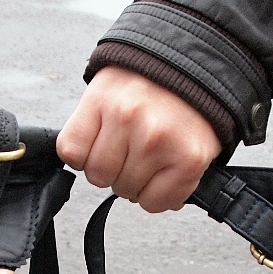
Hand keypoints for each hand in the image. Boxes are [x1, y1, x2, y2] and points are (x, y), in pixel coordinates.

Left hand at [57, 66, 221, 212]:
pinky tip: (165, 175)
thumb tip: (83, 167)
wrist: (200, 69)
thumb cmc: (152, 85)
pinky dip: (158, 197)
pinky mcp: (188, 162)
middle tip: (132, 150)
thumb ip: (89, 127)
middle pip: (99, 177)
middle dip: (113, 170)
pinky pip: (155, 204)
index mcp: (102, 98)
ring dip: (137, 183)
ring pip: (127, 193)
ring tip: (152, 158)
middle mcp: (129, 118)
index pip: (72, 153)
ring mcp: (159, 142)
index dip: (86, 157)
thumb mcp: (107, 90)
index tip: (101, 147)